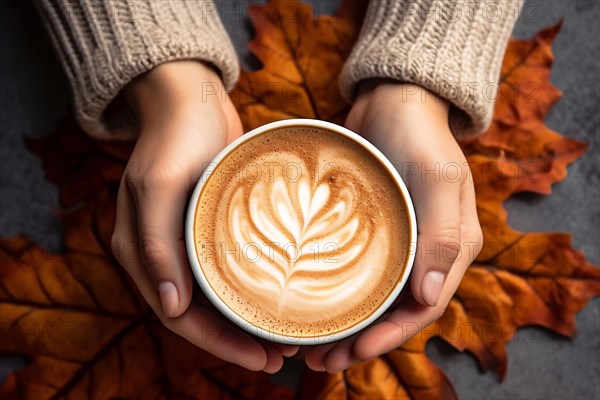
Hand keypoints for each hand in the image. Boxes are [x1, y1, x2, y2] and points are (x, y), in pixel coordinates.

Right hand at [110, 61, 296, 371]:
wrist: (189, 99)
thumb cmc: (174, 137)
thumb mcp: (160, 187)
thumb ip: (157, 247)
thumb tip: (171, 309)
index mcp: (143, 255)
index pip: (181, 317)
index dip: (220, 344)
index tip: (261, 360)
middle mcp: (164, 256)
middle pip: (202, 315)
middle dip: (239, 342)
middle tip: (282, 358)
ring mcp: (188, 243)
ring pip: (218, 298)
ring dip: (248, 322)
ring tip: (287, 339)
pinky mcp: (210, 228)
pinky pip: (230, 271)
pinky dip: (252, 291)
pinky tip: (280, 298)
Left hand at [305, 81, 482, 371]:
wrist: (393, 99)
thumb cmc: (418, 132)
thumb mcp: (436, 177)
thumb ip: (441, 234)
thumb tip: (429, 296)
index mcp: (450, 247)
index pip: (421, 307)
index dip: (390, 336)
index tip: (354, 352)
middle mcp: (424, 251)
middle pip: (393, 311)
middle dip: (360, 341)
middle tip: (320, 361)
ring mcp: (396, 241)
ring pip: (371, 296)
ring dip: (343, 324)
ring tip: (309, 347)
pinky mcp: (369, 229)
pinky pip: (353, 269)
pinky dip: (334, 292)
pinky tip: (306, 303)